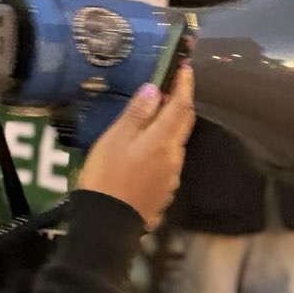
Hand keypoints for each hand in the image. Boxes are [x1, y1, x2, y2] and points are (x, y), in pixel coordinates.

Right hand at [77, 66, 194, 227]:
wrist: (107, 224)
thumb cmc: (108, 175)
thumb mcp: (116, 138)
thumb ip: (137, 113)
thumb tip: (155, 90)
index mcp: (163, 140)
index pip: (181, 106)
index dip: (185, 85)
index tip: (186, 67)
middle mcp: (174, 157)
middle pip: (182, 124)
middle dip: (179, 104)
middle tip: (170, 87)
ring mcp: (171, 177)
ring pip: (174, 144)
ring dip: (168, 128)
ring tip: (152, 118)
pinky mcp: (163, 192)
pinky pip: (166, 162)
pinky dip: (160, 148)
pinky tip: (145, 150)